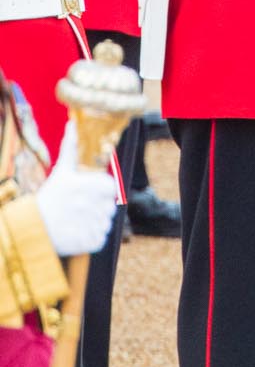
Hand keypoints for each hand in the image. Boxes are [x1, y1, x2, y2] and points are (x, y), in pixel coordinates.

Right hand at [35, 121, 117, 256]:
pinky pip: (99, 239)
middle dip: (95, 209)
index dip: (98, 193)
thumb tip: (72, 123)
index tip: (82, 196)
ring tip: (72, 222)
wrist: (30, 230)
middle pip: (109, 207)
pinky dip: (89, 239)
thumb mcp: (61, 172)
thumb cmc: (48, 198)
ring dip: (92, 224)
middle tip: (75, 210)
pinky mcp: (91, 243)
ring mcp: (94, 224)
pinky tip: (73, 234)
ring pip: (105, 224)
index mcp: (94, 186)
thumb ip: (70, 148)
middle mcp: (96, 205)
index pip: (111, 189)